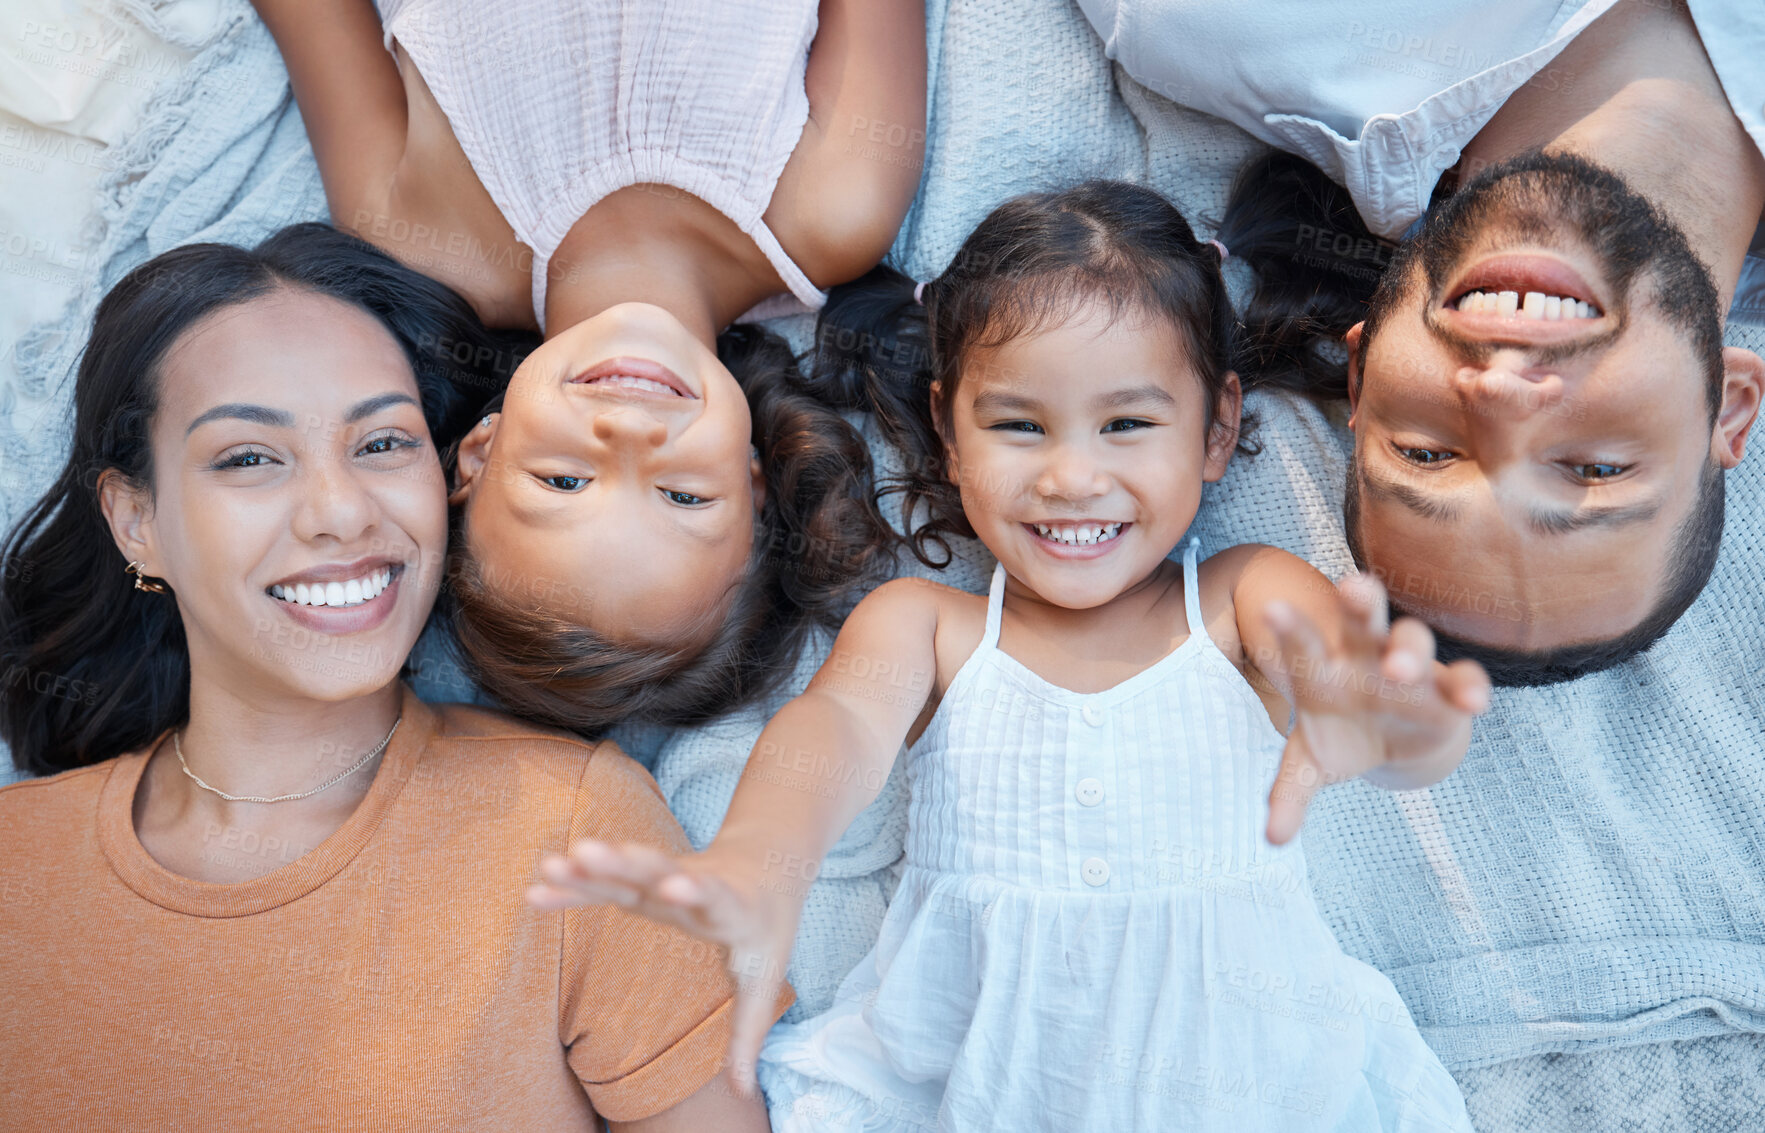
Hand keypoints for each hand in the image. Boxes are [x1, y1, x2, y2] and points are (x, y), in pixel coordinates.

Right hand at [527, 839, 801, 1096]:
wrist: (767, 864)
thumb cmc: (764, 930)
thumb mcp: (764, 978)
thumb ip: (747, 1033)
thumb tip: (742, 1095)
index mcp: (732, 907)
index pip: (713, 895)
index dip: (695, 890)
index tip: (675, 885)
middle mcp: (695, 884)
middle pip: (661, 871)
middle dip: (628, 863)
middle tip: (591, 852)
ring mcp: (665, 876)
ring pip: (630, 867)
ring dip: (596, 865)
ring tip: (564, 860)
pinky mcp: (643, 878)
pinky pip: (605, 882)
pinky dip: (574, 887)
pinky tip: (538, 888)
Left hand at [1261, 573, 1489, 844]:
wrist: (1391, 742)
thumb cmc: (1341, 739)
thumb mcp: (1311, 765)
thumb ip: (1290, 793)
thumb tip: (1272, 838)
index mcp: (1322, 668)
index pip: (1303, 643)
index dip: (1290, 626)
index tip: (1272, 607)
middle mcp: (1366, 656)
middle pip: (1362, 618)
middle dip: (1360, 601)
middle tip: (1353, 588)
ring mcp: (1411, 668)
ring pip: (1413, 641)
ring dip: (1409, 650)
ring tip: (1399, 668)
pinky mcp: (1449, 689)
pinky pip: (1465, 678)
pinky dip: (1469, 687)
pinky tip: (1472, 704)